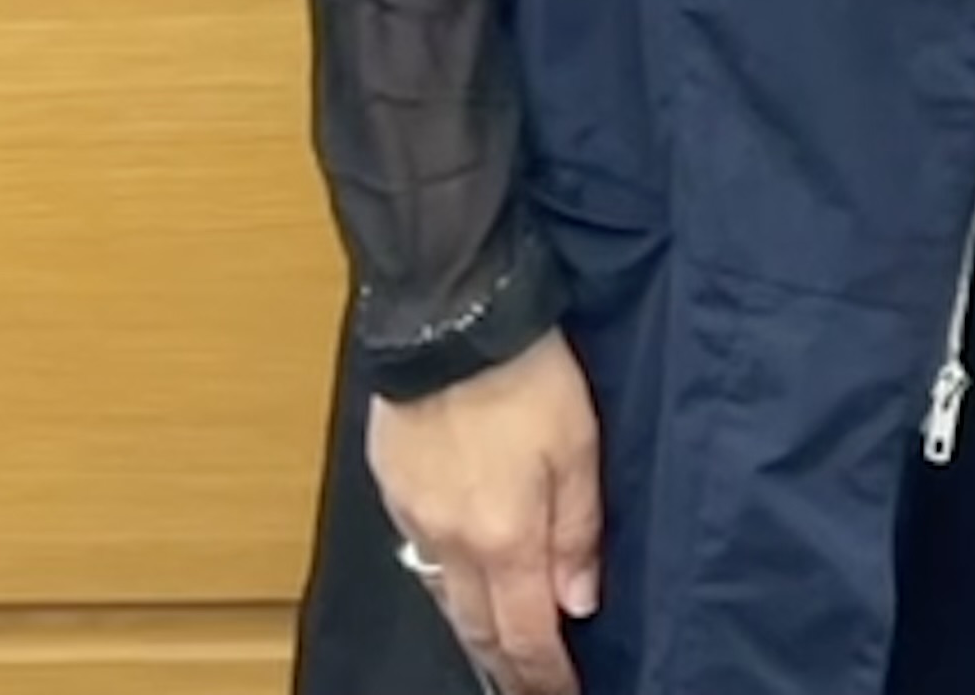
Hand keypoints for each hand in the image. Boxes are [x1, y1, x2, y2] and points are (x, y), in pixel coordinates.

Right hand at [369, 330, 602, 694]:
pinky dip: (447, 580)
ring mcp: (416, 517)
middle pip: (478, 629)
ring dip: (474, 628)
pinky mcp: (395, 487)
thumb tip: (577, 603)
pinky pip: (422, 556)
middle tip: (528, 685)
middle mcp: (453, 543)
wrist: (448, 317)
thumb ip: (578, 530)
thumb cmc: (526, 374)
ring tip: (499, 646)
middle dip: (506, 666)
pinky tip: (460, 576)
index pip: (525, 635)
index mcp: (504, 538)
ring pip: (446, 598)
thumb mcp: (579, 445)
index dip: (545, 675)